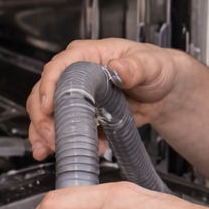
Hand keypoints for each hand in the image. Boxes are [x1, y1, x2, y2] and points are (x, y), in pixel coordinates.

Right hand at [26, 39, 186, 159]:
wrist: (165, 92)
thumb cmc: (155, 67)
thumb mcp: (150, 64)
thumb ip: (136, 66)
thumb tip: (119, 69)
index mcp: (87, 55)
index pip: (58, 67)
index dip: (49, 86)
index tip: (48, 105)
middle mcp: (76, 76)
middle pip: (45, 93)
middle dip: (43, 118)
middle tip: (51, 137)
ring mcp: (78, 98)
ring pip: (50, 115)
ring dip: (45, 135)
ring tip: (48, 150)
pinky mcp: (85, 118)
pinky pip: (69, 132)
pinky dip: (67, 144)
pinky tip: (80, 152)